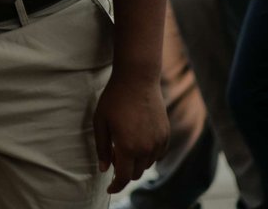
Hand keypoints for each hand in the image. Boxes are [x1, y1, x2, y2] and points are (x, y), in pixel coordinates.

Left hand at [93, 71, 168, 193]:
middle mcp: (146, 148)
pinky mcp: (166, 134)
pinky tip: (138, 142)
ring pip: (147, 164)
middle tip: (113, 155)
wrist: (137, 79)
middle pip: (136, 172)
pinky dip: (148, 155)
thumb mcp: (100, 122)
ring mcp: (159, 141)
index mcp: (128, 147)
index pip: (124, 177)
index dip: (116, 186)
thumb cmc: (114, 99)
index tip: (110, 188)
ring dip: (136, 162)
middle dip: (124, 171)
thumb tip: (104, 169)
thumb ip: (102, 148)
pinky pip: (158, 154)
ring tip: (124, 144)